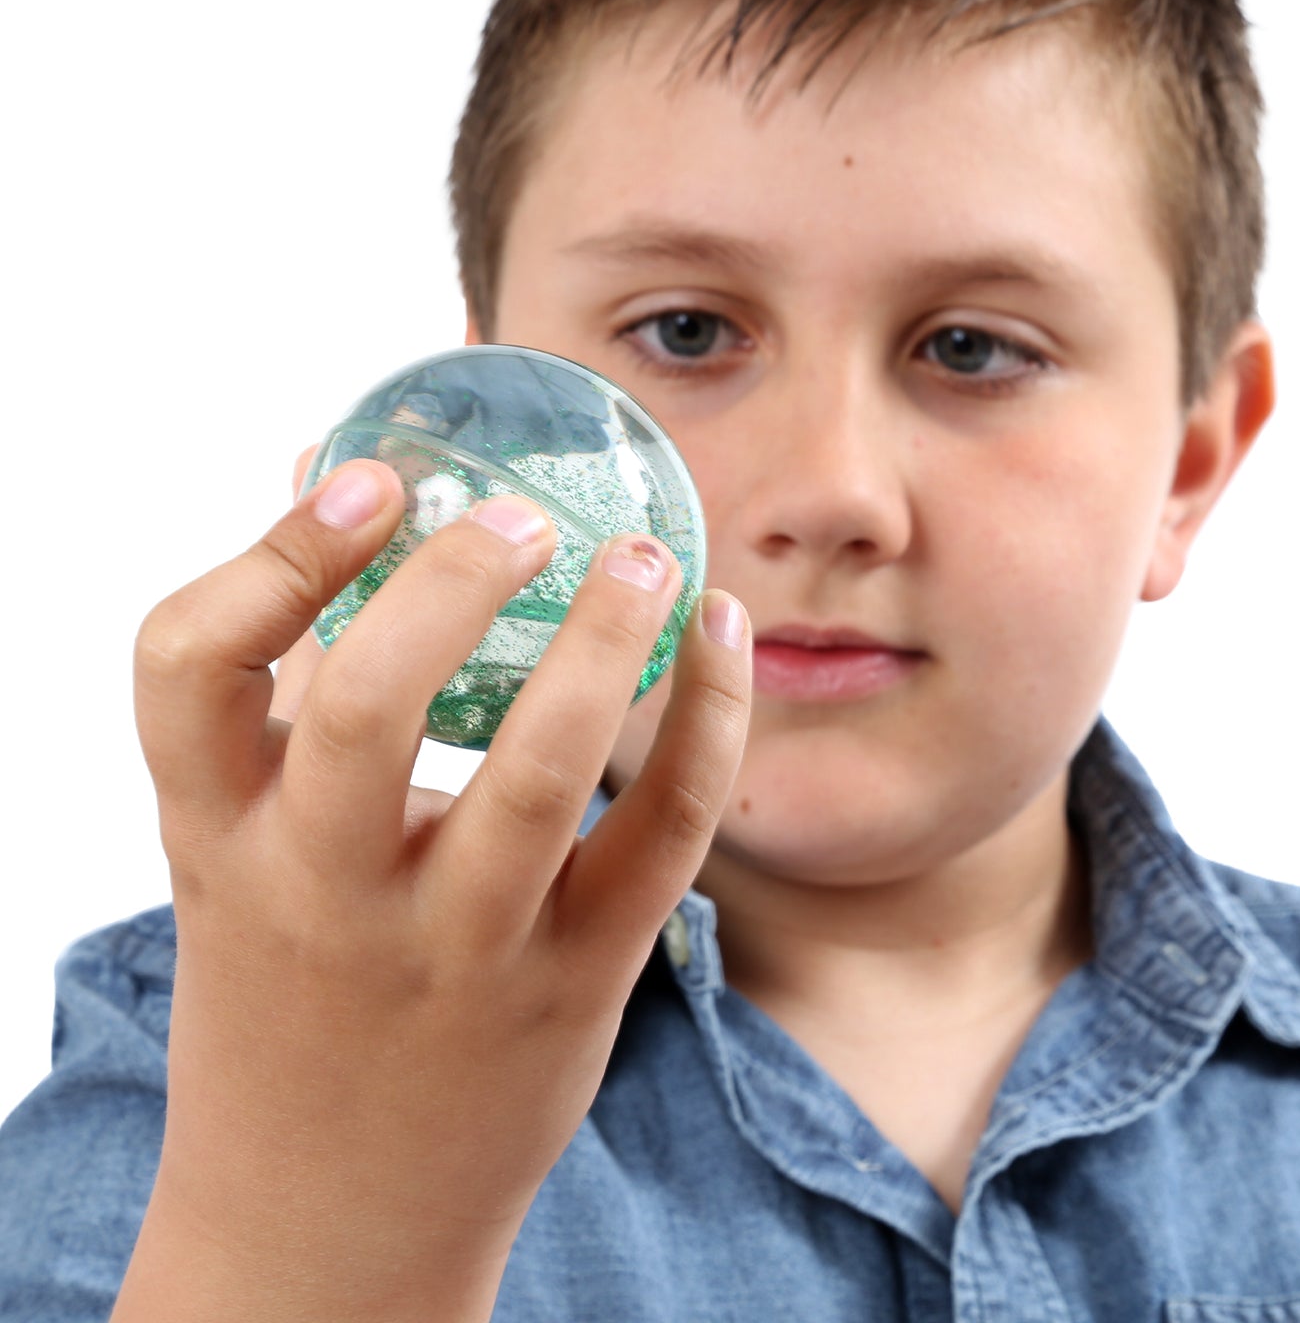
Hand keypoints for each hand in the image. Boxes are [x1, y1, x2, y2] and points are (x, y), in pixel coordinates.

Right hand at [117, 459, 750, 1322]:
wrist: (329, 1213)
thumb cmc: (288, 991)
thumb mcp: (242, 849)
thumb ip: (283, 682)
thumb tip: (326, 473)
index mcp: (220, 838)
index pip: (187, 669)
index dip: (274, 556)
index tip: (370, 478)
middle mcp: (325, 893)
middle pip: (367, 707)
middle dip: (454, 585)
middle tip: (524, 517)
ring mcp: (457, 945)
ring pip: (540, 771)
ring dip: (606, 640)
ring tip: (647, 558)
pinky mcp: (575, 981)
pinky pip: (661, 833)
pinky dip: (708, 721)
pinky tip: (724, 639)